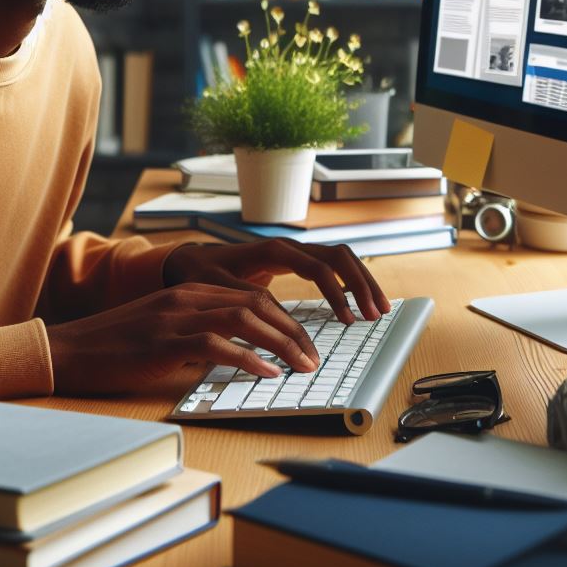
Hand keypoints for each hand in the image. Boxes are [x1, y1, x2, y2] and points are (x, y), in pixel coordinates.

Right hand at [46, 283, 321, 395]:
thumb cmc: (116, 347)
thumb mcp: (165, 332)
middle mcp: (188, 296)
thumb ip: (199, 333)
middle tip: (313, 356)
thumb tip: (238, 355)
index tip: (304, 342)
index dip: (285, 318)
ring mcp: (176, 315)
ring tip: (302, 365)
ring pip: (244, 318)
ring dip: (280, 342)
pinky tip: (267, 373)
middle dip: (292, 329)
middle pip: (257, 303)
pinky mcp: (164, 340)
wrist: (69, 350)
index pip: (252, 296)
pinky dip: (248, 358)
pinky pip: (217, 344)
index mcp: (190, 291)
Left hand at [162, 239, 392, 323]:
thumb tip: (273, 320)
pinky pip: (331, 265)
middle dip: (361, 283)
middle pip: (339, 256)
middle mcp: (289, 246)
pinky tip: (359, 301)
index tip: (348, 319)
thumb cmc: (200, 273)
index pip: (317, 267)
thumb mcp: (217, 287)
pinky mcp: (294, 261)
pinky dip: (349, 281)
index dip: (336, 292)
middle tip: (375, 314)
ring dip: (361, 281)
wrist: (189, 260)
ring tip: (377, 309)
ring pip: (340, 257)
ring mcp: (294, 252)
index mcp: (273, 251)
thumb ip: (244, 299)